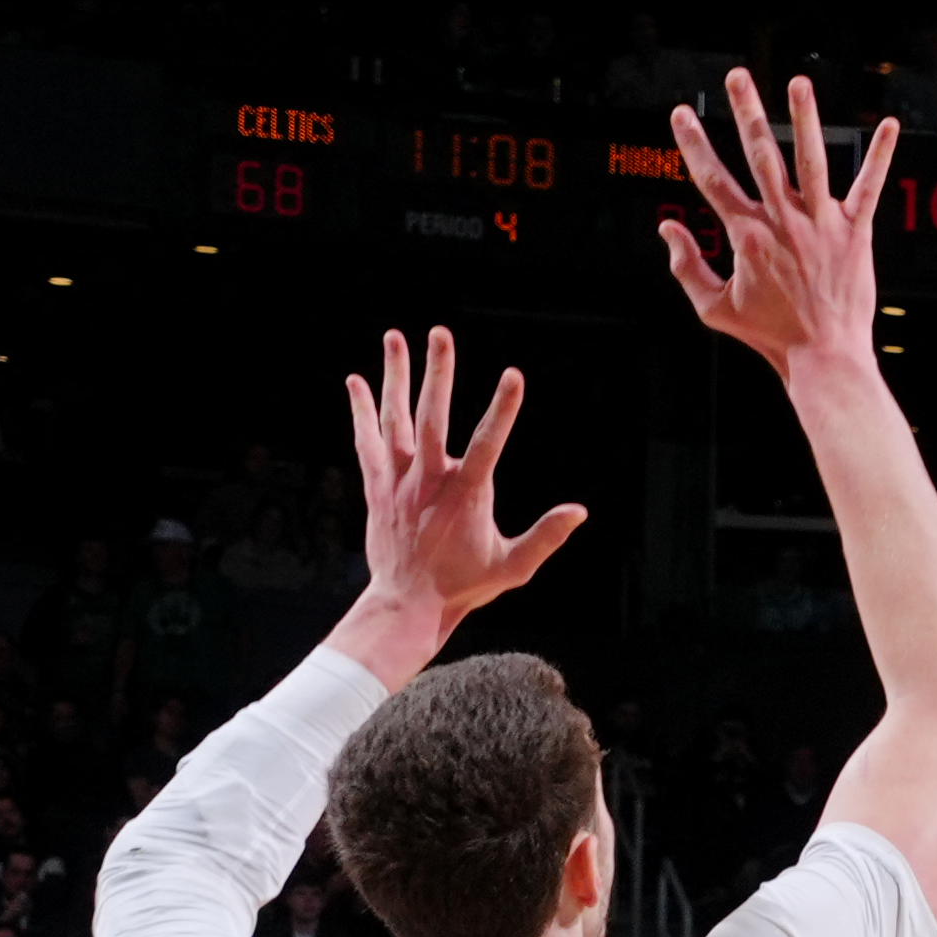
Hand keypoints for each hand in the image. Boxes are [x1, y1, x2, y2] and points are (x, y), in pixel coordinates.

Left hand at [341, 328, 582, 645]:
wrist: (407, 603)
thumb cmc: (463, 586)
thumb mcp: (513, 567)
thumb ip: (545, 537)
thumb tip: (579, 511)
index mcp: (466, 496)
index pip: (489, 444)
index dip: (502, 410)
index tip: (514, 376)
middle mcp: (429, 481)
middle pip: (433, 417)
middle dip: (439, 373)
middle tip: (441, 333)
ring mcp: (400, 481)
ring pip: (395, 420)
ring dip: (396, 377)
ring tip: (395, 337)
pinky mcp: (378, 487)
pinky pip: (367, 442)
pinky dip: (361, 411)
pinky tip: (357, 381)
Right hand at [664, 70, 892, 375]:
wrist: (824, 358)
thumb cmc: (771, 336)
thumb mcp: (715, 309)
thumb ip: (687, 267)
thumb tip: (667, 228)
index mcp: (748, 236)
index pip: (714, 179)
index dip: (694, 144)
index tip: (683, 113)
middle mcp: (783, 222)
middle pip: (760, 156)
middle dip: (747, 113)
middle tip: (737, 76)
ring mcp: (821, 225)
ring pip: (810, 162)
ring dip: (805, 119)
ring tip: (799, 82)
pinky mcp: (855, 234)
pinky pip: (869, 188)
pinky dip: (881, 157)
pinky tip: (890, 126)